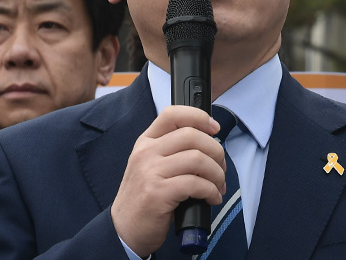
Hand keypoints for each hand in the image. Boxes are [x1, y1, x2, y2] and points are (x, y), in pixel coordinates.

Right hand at [110, 106, 225, 257]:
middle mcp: (147, 153)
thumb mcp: (149, 165)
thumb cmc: (143, 198)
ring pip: (197, 159)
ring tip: (219, 185)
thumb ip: (170, 150)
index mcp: (146, 142)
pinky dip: (211, 190)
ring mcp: (151, 172)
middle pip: (191, 135)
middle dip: (215, 150)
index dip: (199, 117)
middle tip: (221, 166)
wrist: (123, 230)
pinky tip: (212, 198)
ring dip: (216, 173)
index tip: (214, 128)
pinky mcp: (158, 194)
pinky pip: (195, 184)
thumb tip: (207, 145)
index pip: (173, 114)